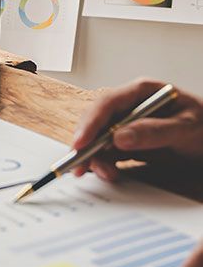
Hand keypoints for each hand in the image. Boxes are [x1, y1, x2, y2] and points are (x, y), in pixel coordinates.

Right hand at [72, 79, 202, 182]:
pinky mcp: (128, 141)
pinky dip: (102, 163)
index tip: (82, 143)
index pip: (108, 102)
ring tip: (105, 174)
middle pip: (97, 121)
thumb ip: (154, 131)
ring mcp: (127, 124)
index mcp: (142, 92)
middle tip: (80, 164)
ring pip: (98, 138)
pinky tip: (104, 172)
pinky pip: (108, 151)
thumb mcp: (186, 128)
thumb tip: (119, 137)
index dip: (91, 122)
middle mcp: (130, 106)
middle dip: (86, 144)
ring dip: (95, 157)